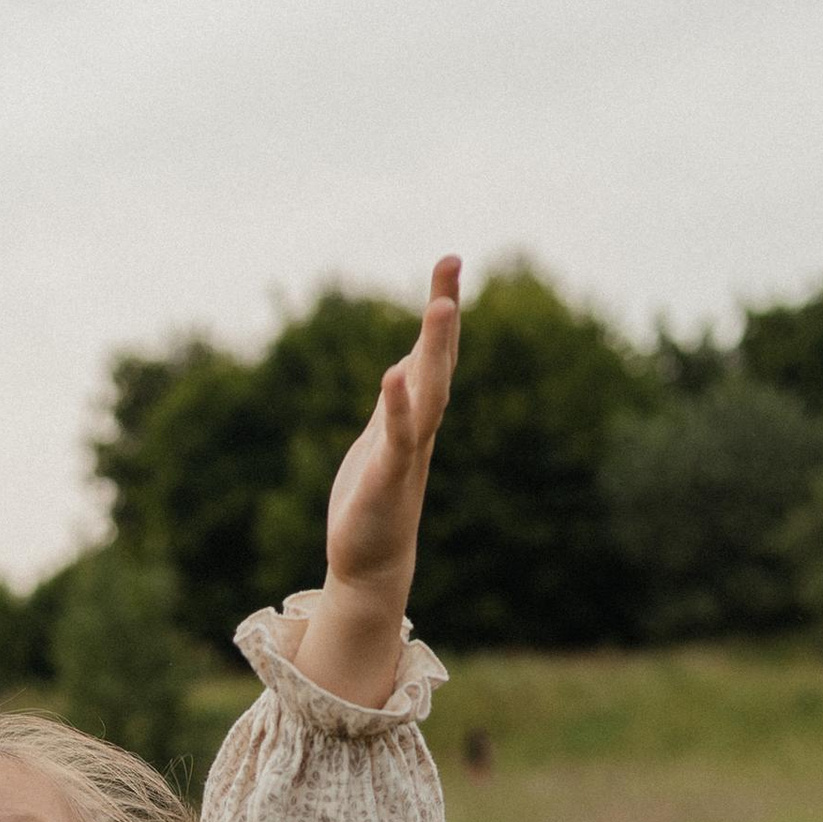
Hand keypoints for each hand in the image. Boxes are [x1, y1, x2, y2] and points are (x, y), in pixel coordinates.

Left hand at [325, 254, 461, 592]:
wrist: (371, 560)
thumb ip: (398, 400)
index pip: (434, 351)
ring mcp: (408, 450)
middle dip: (444, 312)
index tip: (450, 260)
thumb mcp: (384, 437)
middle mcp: (420, 425)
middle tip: (451, 262)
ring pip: (428, 392)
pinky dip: (397, 406)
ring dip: (435, 349)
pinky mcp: (388, 477)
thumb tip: (408, 361)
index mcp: (417, 412)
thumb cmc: (375, 498)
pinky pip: (397, 437)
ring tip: (440, 305)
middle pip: (438, 360)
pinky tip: (393, 374)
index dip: (443, 306)